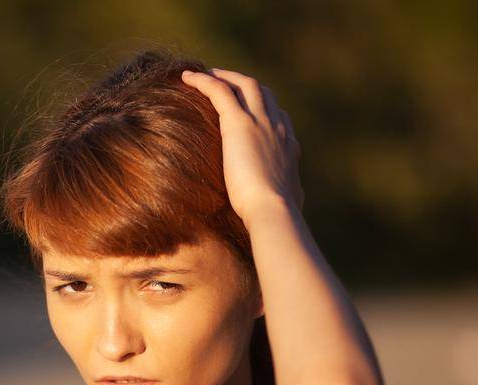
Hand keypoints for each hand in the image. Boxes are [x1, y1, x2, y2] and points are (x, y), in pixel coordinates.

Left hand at [179, 67, 303, 225]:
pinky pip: (219, 91)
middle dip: (243, 83)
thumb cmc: (276, 216)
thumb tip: (290, 212)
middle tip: (223, 81)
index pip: (277, 116)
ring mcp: (260, 122)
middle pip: (262, 93)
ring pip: (244, 84)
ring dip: (224, 76)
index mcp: (288, 145)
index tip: (246, 108)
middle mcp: (277, 127)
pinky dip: (204, 81)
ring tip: (204, 73)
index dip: (262, 108)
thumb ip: (286, 199)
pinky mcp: (239, 124)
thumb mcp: (287, 204)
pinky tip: (187, 76)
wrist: (273, 210)